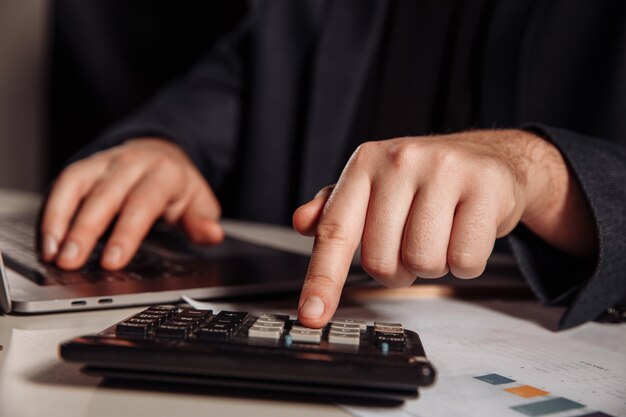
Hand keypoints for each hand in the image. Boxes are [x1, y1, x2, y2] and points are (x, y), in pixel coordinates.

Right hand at [40, 138, 223, 269]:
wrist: (159, 152)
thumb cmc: (176, 184)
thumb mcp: (199, 201)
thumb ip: (202, 220)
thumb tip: (212, 234)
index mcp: (162, 173)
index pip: (142, 203)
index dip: (126, 233)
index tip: (112, 261)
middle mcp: (130, 164)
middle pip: (104, 196)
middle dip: (84, 230)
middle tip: (70, 262)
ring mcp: (104, 163)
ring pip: (76, 186)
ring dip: (59, 220)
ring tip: (51, 254)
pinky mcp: (84, 167)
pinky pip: (62, 185)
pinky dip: (51, 212)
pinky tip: (47, 239)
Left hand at [293, 129, 596, 327]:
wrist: (489, 158)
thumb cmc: (426, 179)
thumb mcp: (375, 186)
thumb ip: (336, 209)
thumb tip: (302, 222)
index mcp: (366, 163)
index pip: (336, 230)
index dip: (322, 278)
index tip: (312, 314)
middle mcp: (400, 161)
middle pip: (381, 260)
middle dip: (397, 269)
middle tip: (411, 244)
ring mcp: (444, 170)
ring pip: (423, 262)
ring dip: (432, 266)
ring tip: (441, 236)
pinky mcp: (484, 186)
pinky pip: (465, 259)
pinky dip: (465, 263)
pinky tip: (465, 233)